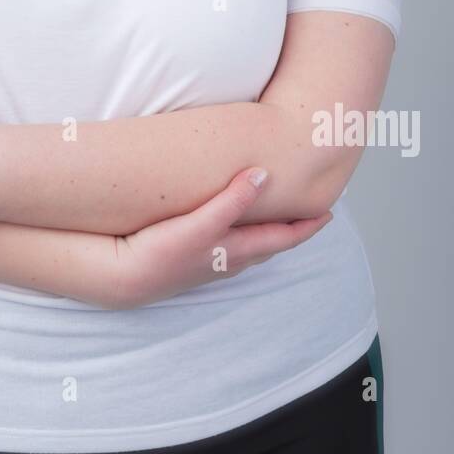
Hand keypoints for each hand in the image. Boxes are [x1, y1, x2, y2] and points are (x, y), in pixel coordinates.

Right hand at [115, 168, 332, 307]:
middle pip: (271, 243)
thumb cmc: (162, 253)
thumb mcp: (201, 224)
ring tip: (276, 216)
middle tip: (308, 212)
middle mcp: (230, 260)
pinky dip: (244, 234)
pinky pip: (231, 245)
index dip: (307, 225)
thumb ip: (233, 201)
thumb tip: (264, 175)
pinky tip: (231, 227)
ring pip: (251, 246)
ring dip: (268, 232)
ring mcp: (212, 263)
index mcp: (238, 250)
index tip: (328, 212)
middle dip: (291, 229)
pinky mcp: (193, 259)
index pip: (284, 238)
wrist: (125, 278)